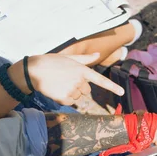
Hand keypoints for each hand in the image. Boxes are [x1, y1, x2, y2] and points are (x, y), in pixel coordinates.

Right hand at [9, 53, 123, 105]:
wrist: (34, 70)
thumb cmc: (52, 62)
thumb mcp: (69, 57)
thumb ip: (85, 58)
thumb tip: (97, 54)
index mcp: (82, 70)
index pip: (100, 80)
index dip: (112, 87)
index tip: (122, 92)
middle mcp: (79, 81)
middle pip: (86, 90)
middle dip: (79, 87)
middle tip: (66, 79)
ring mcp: (72, 90)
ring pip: (78, 97)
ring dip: (71, 92)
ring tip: (59, 83)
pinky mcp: (64, 98)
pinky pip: (70, 101)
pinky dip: (64, 98)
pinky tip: (56, 89)